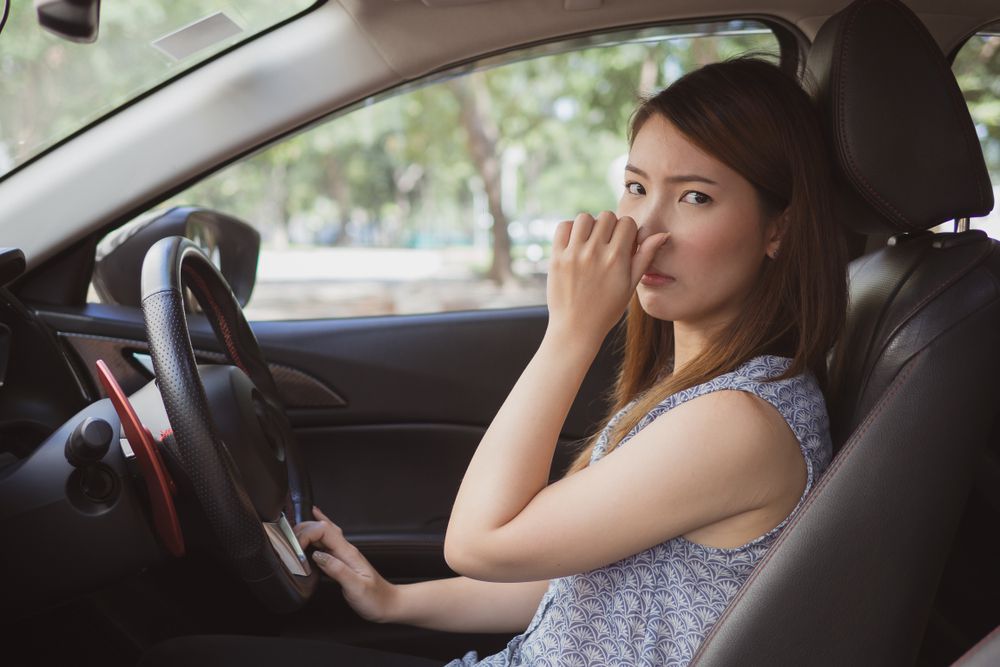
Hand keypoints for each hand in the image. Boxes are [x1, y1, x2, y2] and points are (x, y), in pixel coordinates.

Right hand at [293, 507, 397, 622]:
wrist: (388, 604)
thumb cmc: (375, 599)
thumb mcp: (356, 587)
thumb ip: (338, 570)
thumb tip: (317, 556)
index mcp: (348, 553)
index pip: (324, 531)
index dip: (307, 534)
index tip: (295, 550)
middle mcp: (346, 549)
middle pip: (322, 527)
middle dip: (303, 530)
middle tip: (288, 542)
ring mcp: (344, 553)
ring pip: (324, 532)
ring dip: (308, 529)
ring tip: (293, 530)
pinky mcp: (342, 560)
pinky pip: (328, 540)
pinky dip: (318, 530)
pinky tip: (315, 520)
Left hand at [547, 211, 667, 346]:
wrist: (576, 328)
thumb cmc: (607, 309)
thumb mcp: (631, 285)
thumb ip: (645, 257)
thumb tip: (663, 234)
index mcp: (617, 258)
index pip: (627, 222)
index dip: (628, 231)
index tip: (623, 244)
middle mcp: (595, 252)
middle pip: (607, 216)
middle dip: (610, 226)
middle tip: (607, 243)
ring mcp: (573, 254)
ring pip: (585, 217)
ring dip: (590, 225)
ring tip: (591, 241)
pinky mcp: (556, 257)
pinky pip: (563, 226)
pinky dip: (570, 229)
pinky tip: (575, 242)